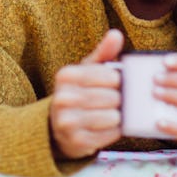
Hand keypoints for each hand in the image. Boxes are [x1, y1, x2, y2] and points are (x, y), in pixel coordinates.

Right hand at [49, 29, 123, 160]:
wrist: (57, 126)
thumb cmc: (80, 91)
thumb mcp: (88, 70)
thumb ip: (103, 52)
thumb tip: (116, 34)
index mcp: (66, 75)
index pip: (109, 76)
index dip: (119, 81)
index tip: (116, 84)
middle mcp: (63, 98)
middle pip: (113, 97)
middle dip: (119, 99)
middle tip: (116, 100)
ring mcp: (68, 122)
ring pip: (113, 116)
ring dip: (118, 116)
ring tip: (111, 113)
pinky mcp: (76, 142)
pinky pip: (110, 134)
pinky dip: (114, 131)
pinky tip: (106, 126)